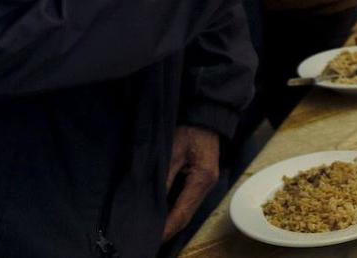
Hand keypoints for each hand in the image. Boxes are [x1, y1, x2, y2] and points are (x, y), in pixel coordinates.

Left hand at [162, 125, 220, 241]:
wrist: (206, 117)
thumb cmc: (191, 130)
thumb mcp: (172, 152)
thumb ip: (164, 179)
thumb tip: (153, 203)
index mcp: (202, 179)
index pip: (182, 212)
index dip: (167, 228)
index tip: (153, 238)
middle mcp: (207, 185)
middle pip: (186, 215)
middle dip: (169, 229)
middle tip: (149, 239)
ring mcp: (206, 183)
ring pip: (188, 210)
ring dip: (172, 221)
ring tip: (153, 231)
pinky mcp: (202, 180)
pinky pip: (188, 201)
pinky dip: (176, 211)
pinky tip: (164, 215)